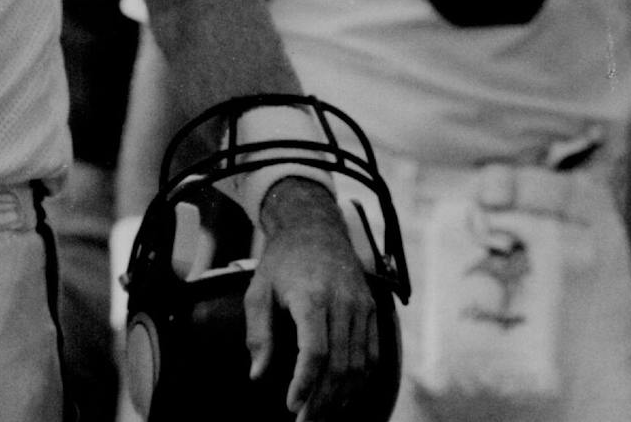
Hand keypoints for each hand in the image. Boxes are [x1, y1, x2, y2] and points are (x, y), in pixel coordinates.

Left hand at [247, 176, 377, 418]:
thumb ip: (259, 334)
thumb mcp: (258, 290)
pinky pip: (372, 353)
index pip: (315, 351)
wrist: (314, 227)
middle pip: (340, 365)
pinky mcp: (371, 309)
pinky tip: (344, 396)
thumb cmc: (281, 261)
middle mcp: (342, 302)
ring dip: (342, 396)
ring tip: (322, 415)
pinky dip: (361, 380)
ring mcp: (361, 305)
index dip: (305, 384)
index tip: (291, 406)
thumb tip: (258, 375)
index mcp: (311, 296)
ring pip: (359, 364)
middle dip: (322, 400)